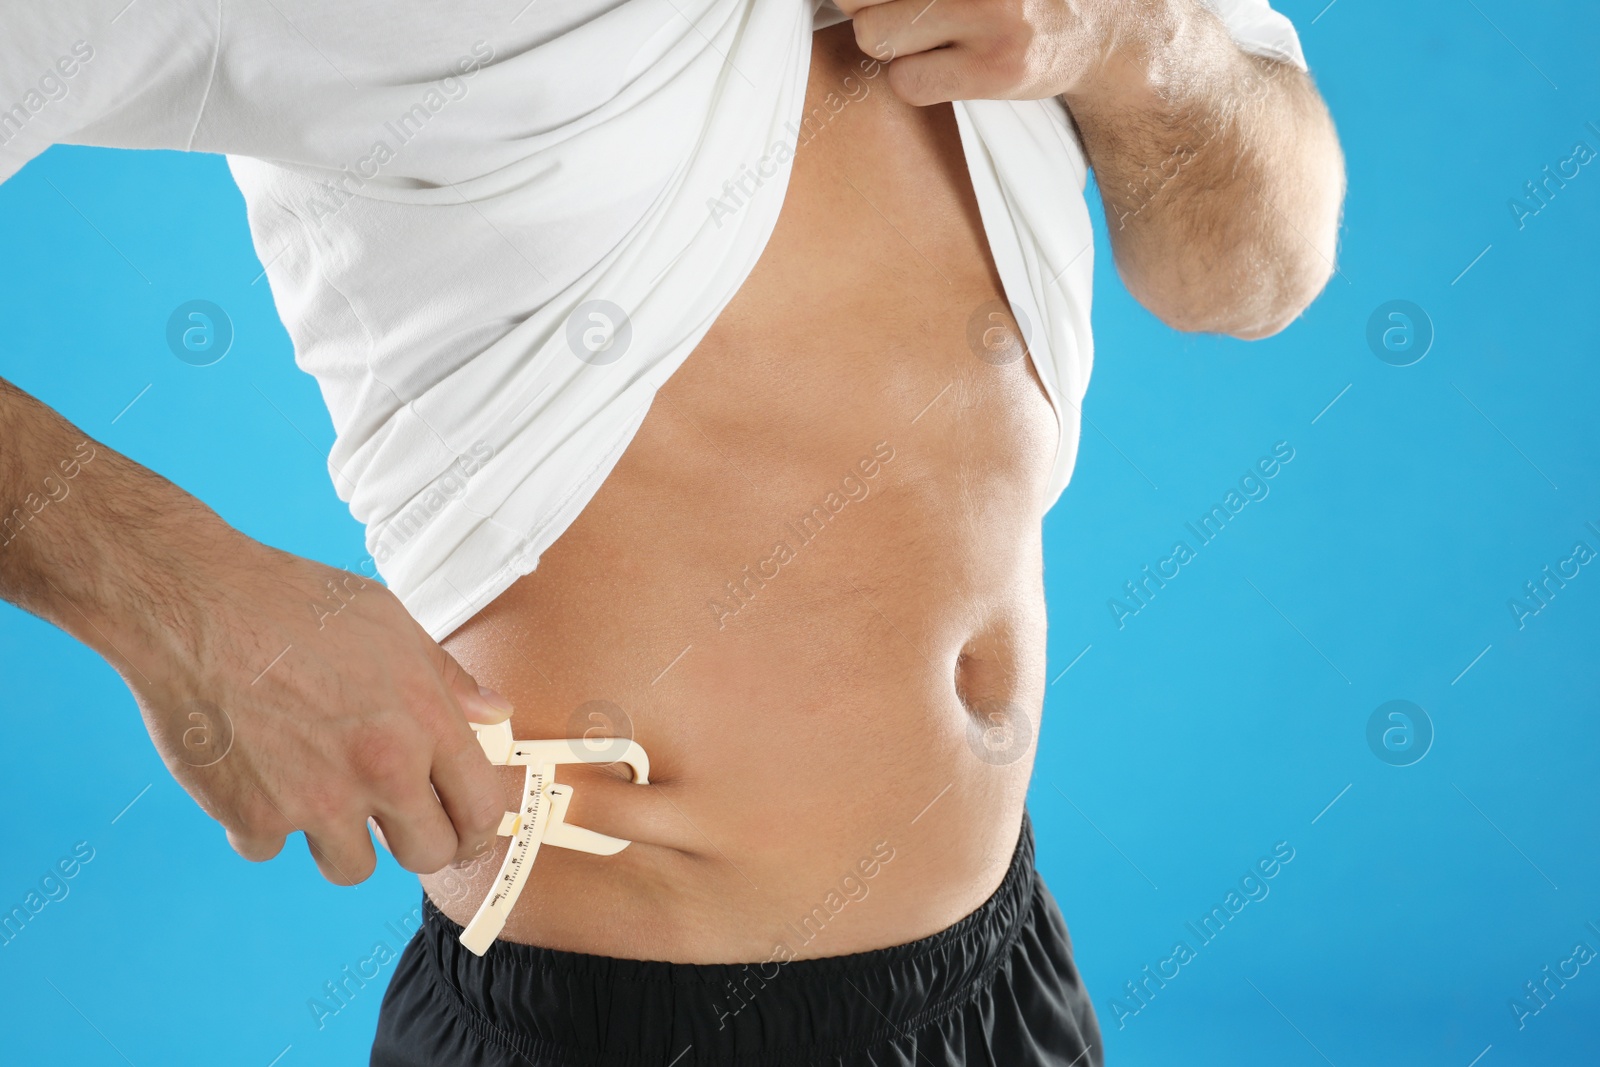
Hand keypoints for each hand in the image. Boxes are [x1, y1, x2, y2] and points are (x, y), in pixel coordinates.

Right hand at [116, 530, 512, 884]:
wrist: (196, 606)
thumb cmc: (294, 602)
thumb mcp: (391, 622)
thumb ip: (447, 678)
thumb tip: (496, 712)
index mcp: (425, 719)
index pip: (480, 808)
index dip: (475, 829)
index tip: (461, 832)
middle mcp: (382, 768)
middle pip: (428, 855)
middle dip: (415, 845)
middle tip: (394, 826)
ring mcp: (319, 800)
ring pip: (351, 869)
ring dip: (337, 841)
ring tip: (316, 791)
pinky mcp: (255, 817)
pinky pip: (269, 849)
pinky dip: (260, 823)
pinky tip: (252, 773)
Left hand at [836, 0, 1134, 105]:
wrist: (1105, 29)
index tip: (877, 4)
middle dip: (868, 3)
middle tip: (904, 10)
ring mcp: (992, 15)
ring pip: (874, 35)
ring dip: (889, 40)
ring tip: (928, 33)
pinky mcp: (995, 70)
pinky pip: (906, 83)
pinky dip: (914, 78)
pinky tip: (946, 65)